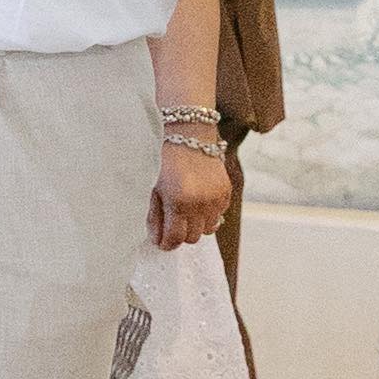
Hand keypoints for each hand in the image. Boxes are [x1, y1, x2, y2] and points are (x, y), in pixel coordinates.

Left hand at [149, 132, 231, 256]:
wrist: (188, 134)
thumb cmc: (164, 160)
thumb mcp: (153, 188)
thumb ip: (154, 216)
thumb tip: (158, 239)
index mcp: (179, 202)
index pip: (175, 238)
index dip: (166, 244)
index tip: (161, 242)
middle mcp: (201, 203)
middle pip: (192, 237)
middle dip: (179, 234)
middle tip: (170, 223)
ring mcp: (216, 198)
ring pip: (207, 230)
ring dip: (194, 226)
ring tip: (184, 211)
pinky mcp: (226, 192)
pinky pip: (218, 216)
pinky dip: (207, 214)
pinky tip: (197, 202)